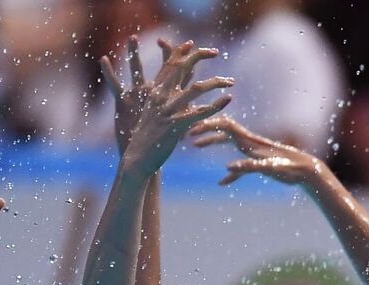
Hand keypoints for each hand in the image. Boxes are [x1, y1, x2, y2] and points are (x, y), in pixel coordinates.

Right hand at [103, 39, 232, 176]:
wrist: (138, 156)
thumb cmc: (147, 136)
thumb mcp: (153, 113)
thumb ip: (163, 100)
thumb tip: (175, 94)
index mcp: (155, 92)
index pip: (168, 65)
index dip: (180, 51)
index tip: (192, 43)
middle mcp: (161, 96)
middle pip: (181, 67)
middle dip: (198, 56)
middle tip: (215, 51)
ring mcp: (168, 110)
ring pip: (196, 89)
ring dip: (216, 82)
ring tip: (230, 81)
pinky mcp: (176, 125)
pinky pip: (200, 113)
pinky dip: (216, 105)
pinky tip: (228, 100)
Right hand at [188, 114, 326, 186]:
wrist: (308, 171)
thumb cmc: (291, 168)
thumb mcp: (269, 168)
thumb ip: (249, 167)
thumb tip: (228, 168)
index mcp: (250, 142)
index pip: (225, 126)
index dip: (208, 125)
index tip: (192, 130)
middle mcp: (250, 142)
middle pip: (222, 129)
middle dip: (204, 128)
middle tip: (187, 133)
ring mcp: (254, 151)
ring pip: (228, 143)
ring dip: (212, 142)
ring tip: (196, 146)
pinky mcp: (259, 162)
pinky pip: (240, 165)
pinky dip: (231, 172)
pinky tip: (222, 182)